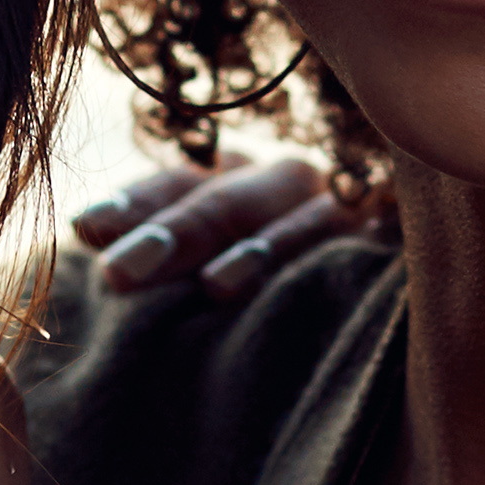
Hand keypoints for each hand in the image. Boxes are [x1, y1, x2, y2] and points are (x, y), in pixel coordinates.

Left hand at [70, 142, 392, 300]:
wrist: (397, 289)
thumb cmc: (269, 301)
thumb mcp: (209, 271)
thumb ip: (161, 260)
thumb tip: (87, 243)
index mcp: (230, 184)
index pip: (176, 185)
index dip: (134, 204)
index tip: (88, 228)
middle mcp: (282, 183)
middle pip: (223, 200)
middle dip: (173, 233)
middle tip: (121, 271)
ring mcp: (341, 205)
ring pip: (294, 217)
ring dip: (258, 249)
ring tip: (216, 287)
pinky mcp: (390, 235)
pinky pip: (361, 241)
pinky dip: (338, 254)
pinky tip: (333, 270)